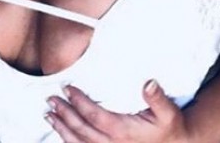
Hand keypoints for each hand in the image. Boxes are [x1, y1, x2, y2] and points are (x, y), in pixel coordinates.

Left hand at [46, 80, 189, 142]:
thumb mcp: (169, 112)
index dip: (79, 102)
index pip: (94, 115)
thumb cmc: (170, 128)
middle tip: (51, 99)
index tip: (68, 89)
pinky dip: (69, 142)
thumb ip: (157, 97)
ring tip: (49, 115)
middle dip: (64, 113)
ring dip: (62, 128)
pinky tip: (61, 133)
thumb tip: (148, 82)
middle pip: (81, 129)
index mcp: (123, 131)